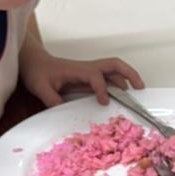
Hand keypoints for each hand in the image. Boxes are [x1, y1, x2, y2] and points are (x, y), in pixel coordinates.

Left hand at [20, 50, 144, 106]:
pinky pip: (109, 77)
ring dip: (127, 78)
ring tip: (137, 91)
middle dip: (129, 73)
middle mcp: (87, 68)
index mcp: (77, 70)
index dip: (102, 88)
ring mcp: (90, 71)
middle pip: (114, 64)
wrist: (35, 63)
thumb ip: (51, 99)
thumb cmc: (38, 72)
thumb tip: (63, 112)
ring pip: (114, 69)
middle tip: (140, 87)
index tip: (104, 102)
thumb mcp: (40, 87)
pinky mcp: (90, 76)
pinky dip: (120, 83)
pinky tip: (121, 94)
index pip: (95, 76)